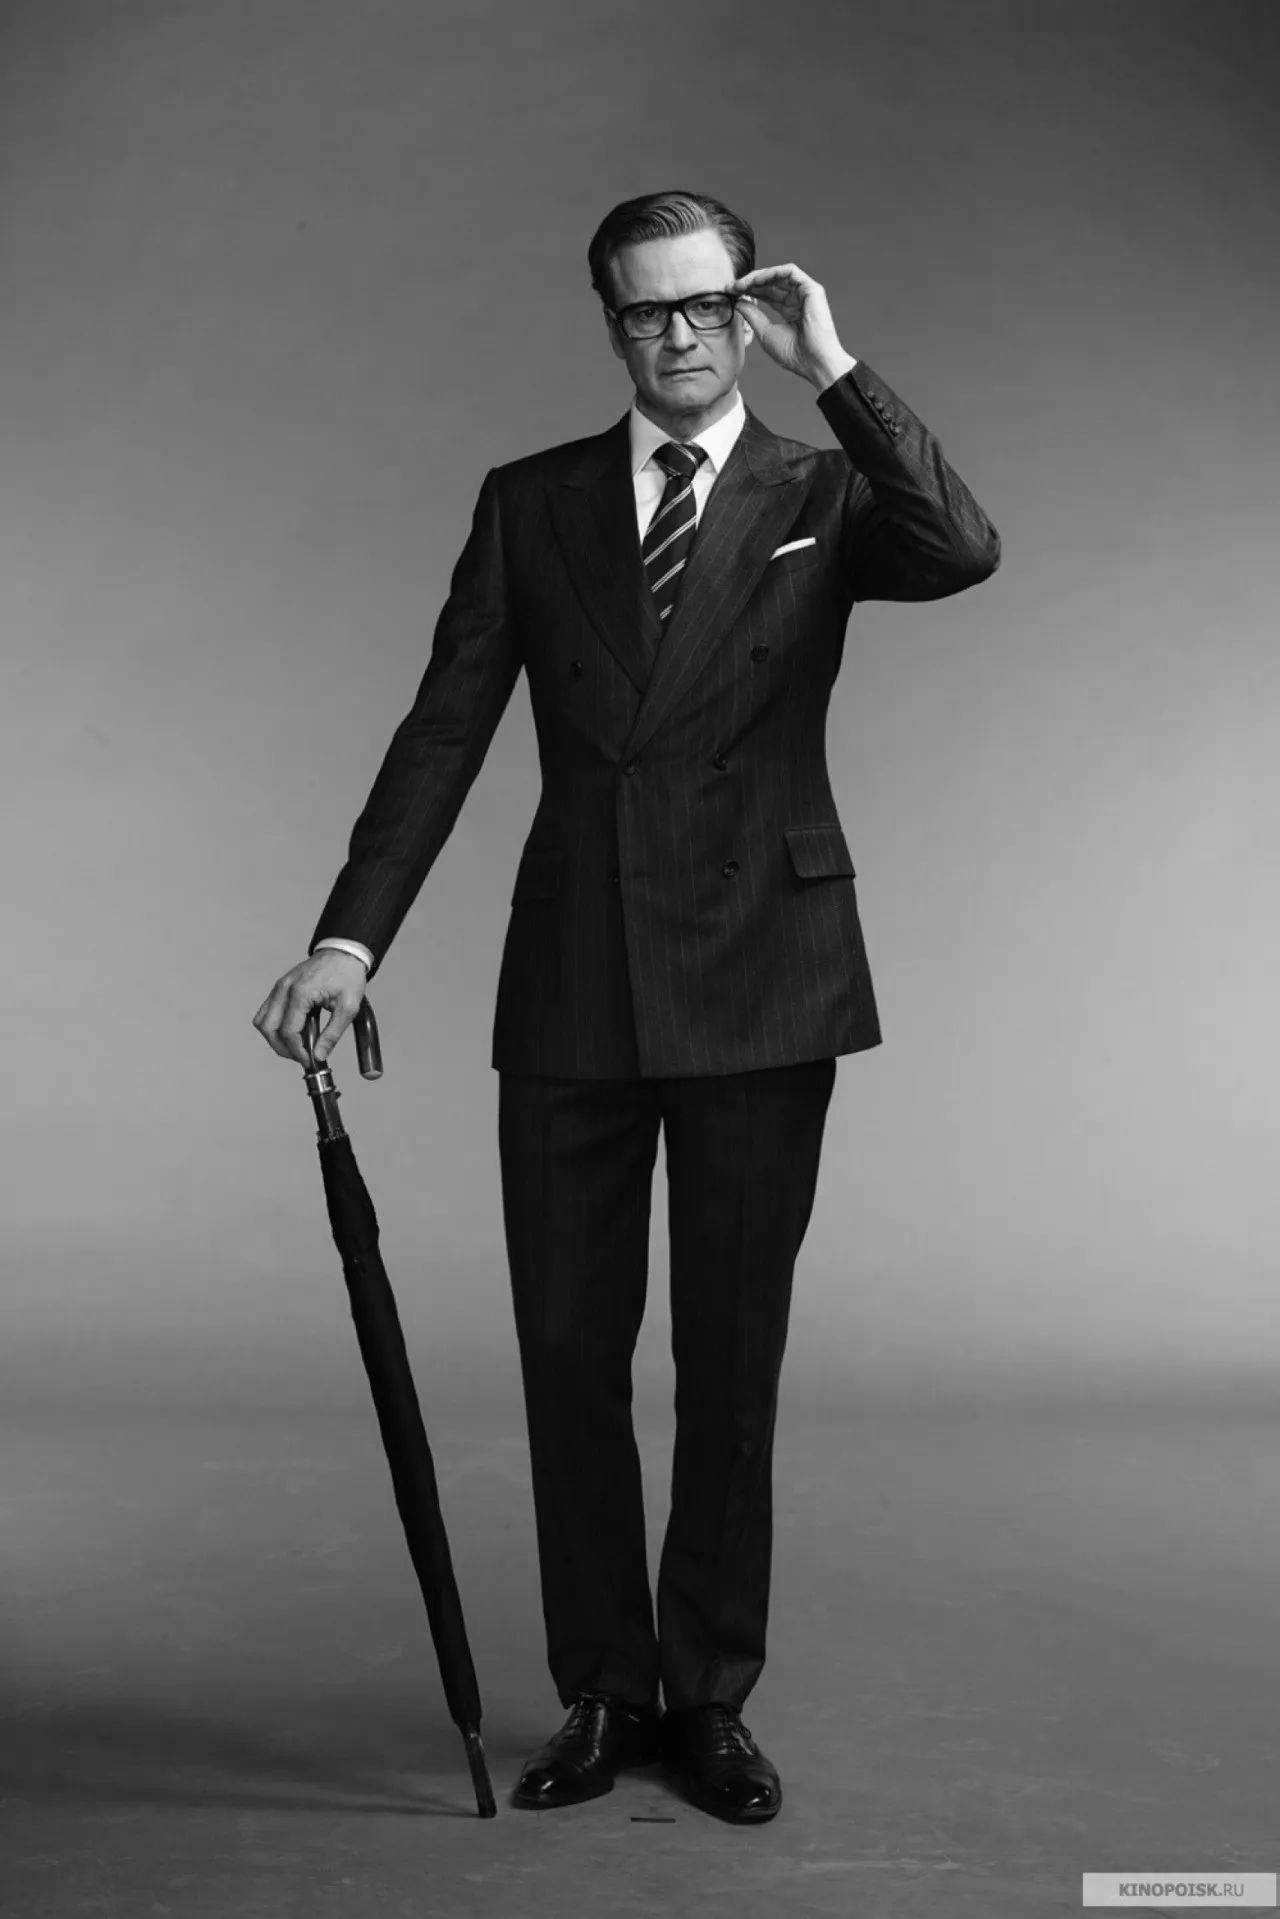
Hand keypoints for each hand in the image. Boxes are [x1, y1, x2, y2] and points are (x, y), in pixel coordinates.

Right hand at [252, 950, 368, 1065]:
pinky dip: (275, 1026)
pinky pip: (267, 1012)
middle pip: (269, 1029)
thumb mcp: (348, 1007)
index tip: (309, 1061)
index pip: (288, 1032)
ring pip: (263, 1021)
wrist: (344, 953)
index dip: (297, 1051)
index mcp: (300, 993)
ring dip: (276, 1039)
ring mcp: (279, 987)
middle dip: (283, 1048)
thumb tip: (319, 1055)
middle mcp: (284, 989)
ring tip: (298, 1045)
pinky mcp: (280, 988)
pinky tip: (295, 1031)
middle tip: (302, 1057)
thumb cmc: (347, 976)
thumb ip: (333, 1034)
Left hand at [729, 263, 855, 390]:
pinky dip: (772, 273)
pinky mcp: (812, 289)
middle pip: (771, 283)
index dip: (748, 291)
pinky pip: (789, 272)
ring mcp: (806, 293)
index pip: (767, 294)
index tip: (730, 292)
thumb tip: (738, 301)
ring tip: (741, 284)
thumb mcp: (765, 333)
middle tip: (731, 286)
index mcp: (789, 310)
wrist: (814, 363)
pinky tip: (757, 280)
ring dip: (758, 277)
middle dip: (750, 282)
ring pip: (779, 275)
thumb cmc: (793, 355)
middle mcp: (798, 299)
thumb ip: (753, 316)